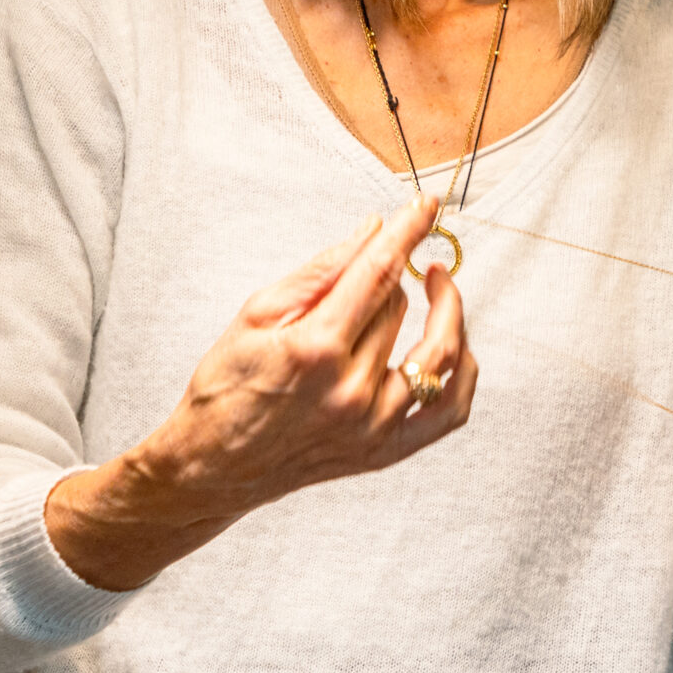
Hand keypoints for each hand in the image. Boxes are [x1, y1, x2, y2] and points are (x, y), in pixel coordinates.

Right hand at [45, 195, 475, 590]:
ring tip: (437, 285)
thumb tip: (371, 230)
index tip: (427, 204)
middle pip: (401, 306)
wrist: (208, 468)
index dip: (408, 231)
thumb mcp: (255, 316)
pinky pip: (451, 411)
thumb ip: (320, 272)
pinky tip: (457, 345)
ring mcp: (372, 425)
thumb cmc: (224, 388)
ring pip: (436, 350)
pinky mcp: (385, 451)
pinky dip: (464, 373)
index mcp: (313, 349)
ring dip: (443, 309)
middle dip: (396, 275)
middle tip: (381, 264)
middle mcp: (349, 389)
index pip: (378, 272)